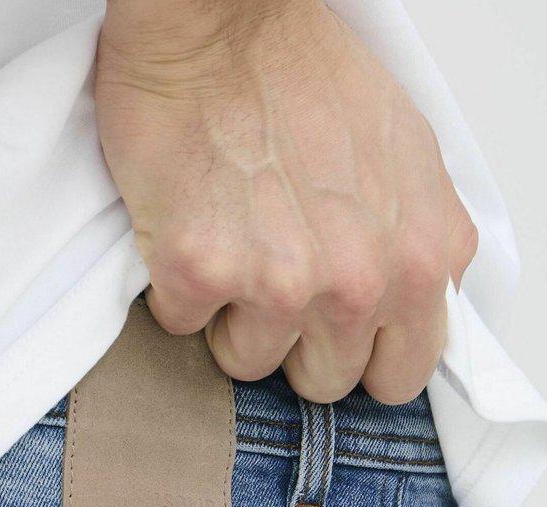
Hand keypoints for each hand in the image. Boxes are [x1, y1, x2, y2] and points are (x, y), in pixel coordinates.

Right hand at [95, 0, 477, 403]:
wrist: (220, 16)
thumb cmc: (303, 71)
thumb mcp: (403, 159)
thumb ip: (407, 246)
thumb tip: (393, 310)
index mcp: (419, 258)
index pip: (401, 373)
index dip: (361, 354)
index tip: (333, 331)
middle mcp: (358, 281)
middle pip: (322, 381)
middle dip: (294, 341)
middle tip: (272, 275)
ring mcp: (279, 283)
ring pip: (248, 361)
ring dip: (230, 315)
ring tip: (232, 239)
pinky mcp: (200, 272)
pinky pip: (180, 323)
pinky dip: (177, 284)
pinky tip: (191, 223)